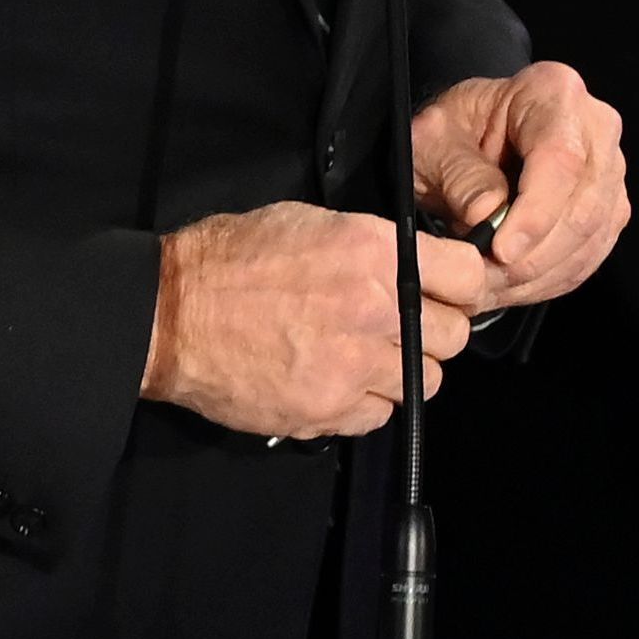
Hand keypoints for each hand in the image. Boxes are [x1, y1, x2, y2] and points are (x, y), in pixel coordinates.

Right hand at [143, 202, 482, 439]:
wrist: (168, 313)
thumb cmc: (231, 259)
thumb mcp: (311, 222)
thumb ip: (373, 247)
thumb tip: (415, 264)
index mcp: (375, 253)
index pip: (470, 276)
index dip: (460, 287)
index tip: (447, 292)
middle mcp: (376, 308)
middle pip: (454, 336)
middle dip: (432, 333)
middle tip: (398, 329)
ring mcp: (354, 364)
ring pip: (424, 382)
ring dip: (401, 373)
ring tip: (362, 357)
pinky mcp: (328, 408)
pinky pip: (379, 416)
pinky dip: (363, 404)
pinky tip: (334, 382)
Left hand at [409, 59, 629, 309]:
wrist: (468, 140)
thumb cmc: (452, 133)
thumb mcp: (433, 143)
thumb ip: (459, 175)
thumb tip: (487, 215)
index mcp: (553, 93)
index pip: (561, 159)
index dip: (535, 213)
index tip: (499, 250)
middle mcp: (596, 127)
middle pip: (584, 204)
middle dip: (535, 254)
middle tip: (485, 280)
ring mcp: (609, 169)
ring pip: (592, 235)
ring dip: (540, 272)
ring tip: (491, 286)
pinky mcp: (609, 206)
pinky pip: (592, 252)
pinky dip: (552, 278)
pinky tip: (516, 284)